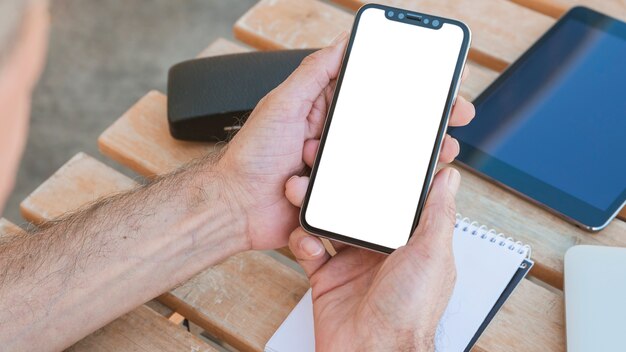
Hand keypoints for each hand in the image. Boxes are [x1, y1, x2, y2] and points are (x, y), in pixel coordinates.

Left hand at [218, 32, 474, 250]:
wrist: (237, 207)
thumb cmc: (251, 156)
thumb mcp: (282, 104)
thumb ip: (313, 73)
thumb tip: (342, 43)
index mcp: (322, 108)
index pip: (372, 89)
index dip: (406, 85)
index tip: (437, 81)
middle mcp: (334, 134)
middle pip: (387, 122)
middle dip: (423, 119)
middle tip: (454, 116)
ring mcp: (338, 164)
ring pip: (386, 154)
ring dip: (416, 153)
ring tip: (442, 150)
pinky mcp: (339, 192)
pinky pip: (372, 185)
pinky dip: (394, 183)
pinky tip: (414, 182)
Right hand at [286, 167, 461, 350]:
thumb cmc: (410, 314)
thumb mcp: (432, 254)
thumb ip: (438, 214)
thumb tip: (450, 177)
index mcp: (411, 243)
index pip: (397, 201)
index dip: (386, 178)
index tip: (374, 154)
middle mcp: (382, 252)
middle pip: (359, 208)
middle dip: (343, 189)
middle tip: (328, 169)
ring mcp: (353, 264)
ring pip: (331, 223)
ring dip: (317, 208)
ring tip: (307, 195)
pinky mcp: (327, 278)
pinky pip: (310, 249)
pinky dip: (303, 240)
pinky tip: (308, 239)